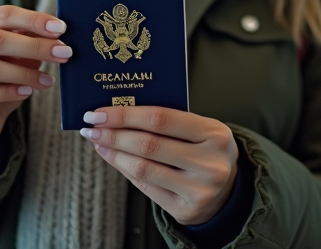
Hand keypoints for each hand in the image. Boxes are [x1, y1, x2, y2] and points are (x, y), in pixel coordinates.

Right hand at [0, 5, 71, 164]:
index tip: (61, 28)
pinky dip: (9, 92)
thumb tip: (56, 30)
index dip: (33, 20)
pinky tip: (27, 93)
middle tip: (64, 53)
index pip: (2, 15)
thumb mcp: (15, 57)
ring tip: (48, 80)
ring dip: (25, 73)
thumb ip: (28, 40)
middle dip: (35, 46)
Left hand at [80, 106, 239, 224]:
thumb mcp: (199, 129)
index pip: (161, 118)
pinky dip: (123, 169)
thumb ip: (167, 121)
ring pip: (143, 168)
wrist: (228, 191)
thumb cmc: (206, 150)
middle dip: (114, 133)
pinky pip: (145, 186)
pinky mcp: (186, 209)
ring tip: (97, 141)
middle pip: (148, 144)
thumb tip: (118, 113)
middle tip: (91, 126)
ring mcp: (199, 189)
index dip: (126, 114)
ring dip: (114, 153)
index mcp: (214, 133)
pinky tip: (112, 157)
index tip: (100, 111)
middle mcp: (209, 162)